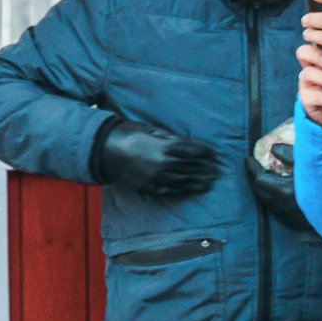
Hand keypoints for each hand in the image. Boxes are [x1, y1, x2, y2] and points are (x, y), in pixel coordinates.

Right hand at [94, 124, 219, 197]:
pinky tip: (190, 190)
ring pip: (183, 182)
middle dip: (206, 169)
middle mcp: (163, 164)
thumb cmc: (127, 134)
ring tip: (210, 183)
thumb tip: (187, 144)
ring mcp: (155, 177)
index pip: (193, 151)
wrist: (103, 150)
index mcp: (165, 147)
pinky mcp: (147, 187)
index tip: (214, 154)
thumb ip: (170, 138)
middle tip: (218, 171)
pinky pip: (169, 191)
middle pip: (191, 168)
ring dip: (199, 183)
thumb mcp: (150, 129)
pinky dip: (182, 191)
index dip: (205, 153)